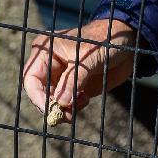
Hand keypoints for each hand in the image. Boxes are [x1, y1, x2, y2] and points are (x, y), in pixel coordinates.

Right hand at [22, 19, 136, 118]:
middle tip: (68, 115)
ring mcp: (61, 78)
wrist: (126, 44)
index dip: (37, 97)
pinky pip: (66, 105)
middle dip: (52, 107)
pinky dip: (74, 107)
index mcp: (45, 52)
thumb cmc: (105, 42)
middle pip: (40, 94)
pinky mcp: (73, 88)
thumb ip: (73, 80)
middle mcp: (49, 65)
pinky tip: (85, 98)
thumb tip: (60, 103)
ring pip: (53, 102)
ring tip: (82, 101)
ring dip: (65, 109)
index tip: (51, 110)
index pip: (31, 79)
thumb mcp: (88, 59)